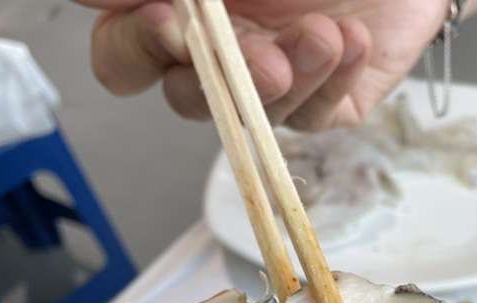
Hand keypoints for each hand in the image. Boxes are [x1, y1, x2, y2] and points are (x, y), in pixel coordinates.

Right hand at [74, 0, 451, 129]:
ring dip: (280, 79)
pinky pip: (313, 116)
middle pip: (183, 96)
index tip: (165, 18)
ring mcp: (273, 82)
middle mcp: (221, 53)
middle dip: (211, 78)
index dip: (135, 45)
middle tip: (253, 54)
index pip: (124, 53)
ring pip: (250, 114)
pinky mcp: (325, 104)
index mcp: (185, 13)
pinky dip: (332, 77)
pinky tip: (351, 37)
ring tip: (321, 34)